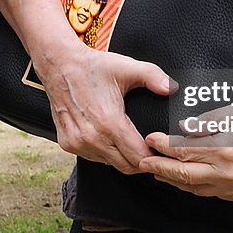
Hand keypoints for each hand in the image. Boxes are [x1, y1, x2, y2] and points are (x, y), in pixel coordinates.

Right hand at [35, 41, 173, 173]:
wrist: (59, 65)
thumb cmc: (92, 68)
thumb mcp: (126, 67)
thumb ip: (153, 76)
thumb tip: (172, 88)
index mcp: (109, 122)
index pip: (138, 157)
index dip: (153, 156)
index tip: (160, 149)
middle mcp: (91, 138)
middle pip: (126, 166)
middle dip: (141, 161)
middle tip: (150, 148)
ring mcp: (77, 143)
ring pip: (109, 164)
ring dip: (122, 157)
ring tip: (130, 142)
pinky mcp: (67, 144)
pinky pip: (93, 158)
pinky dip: (105, 153)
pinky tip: (110, 138)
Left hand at [138, 102, 232, 200]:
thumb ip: (211, 121)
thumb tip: (184, 128)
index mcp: (226, 150)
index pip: (184, 150)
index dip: (164, 146)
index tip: (150, 139)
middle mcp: (228, 174)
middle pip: (183, 175)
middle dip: (159, 168)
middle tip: (142, 161)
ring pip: (195, 188)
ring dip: (174, 179)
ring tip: (158, 171)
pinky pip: (210, 193)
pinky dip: (194, 186)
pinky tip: (186, 179)